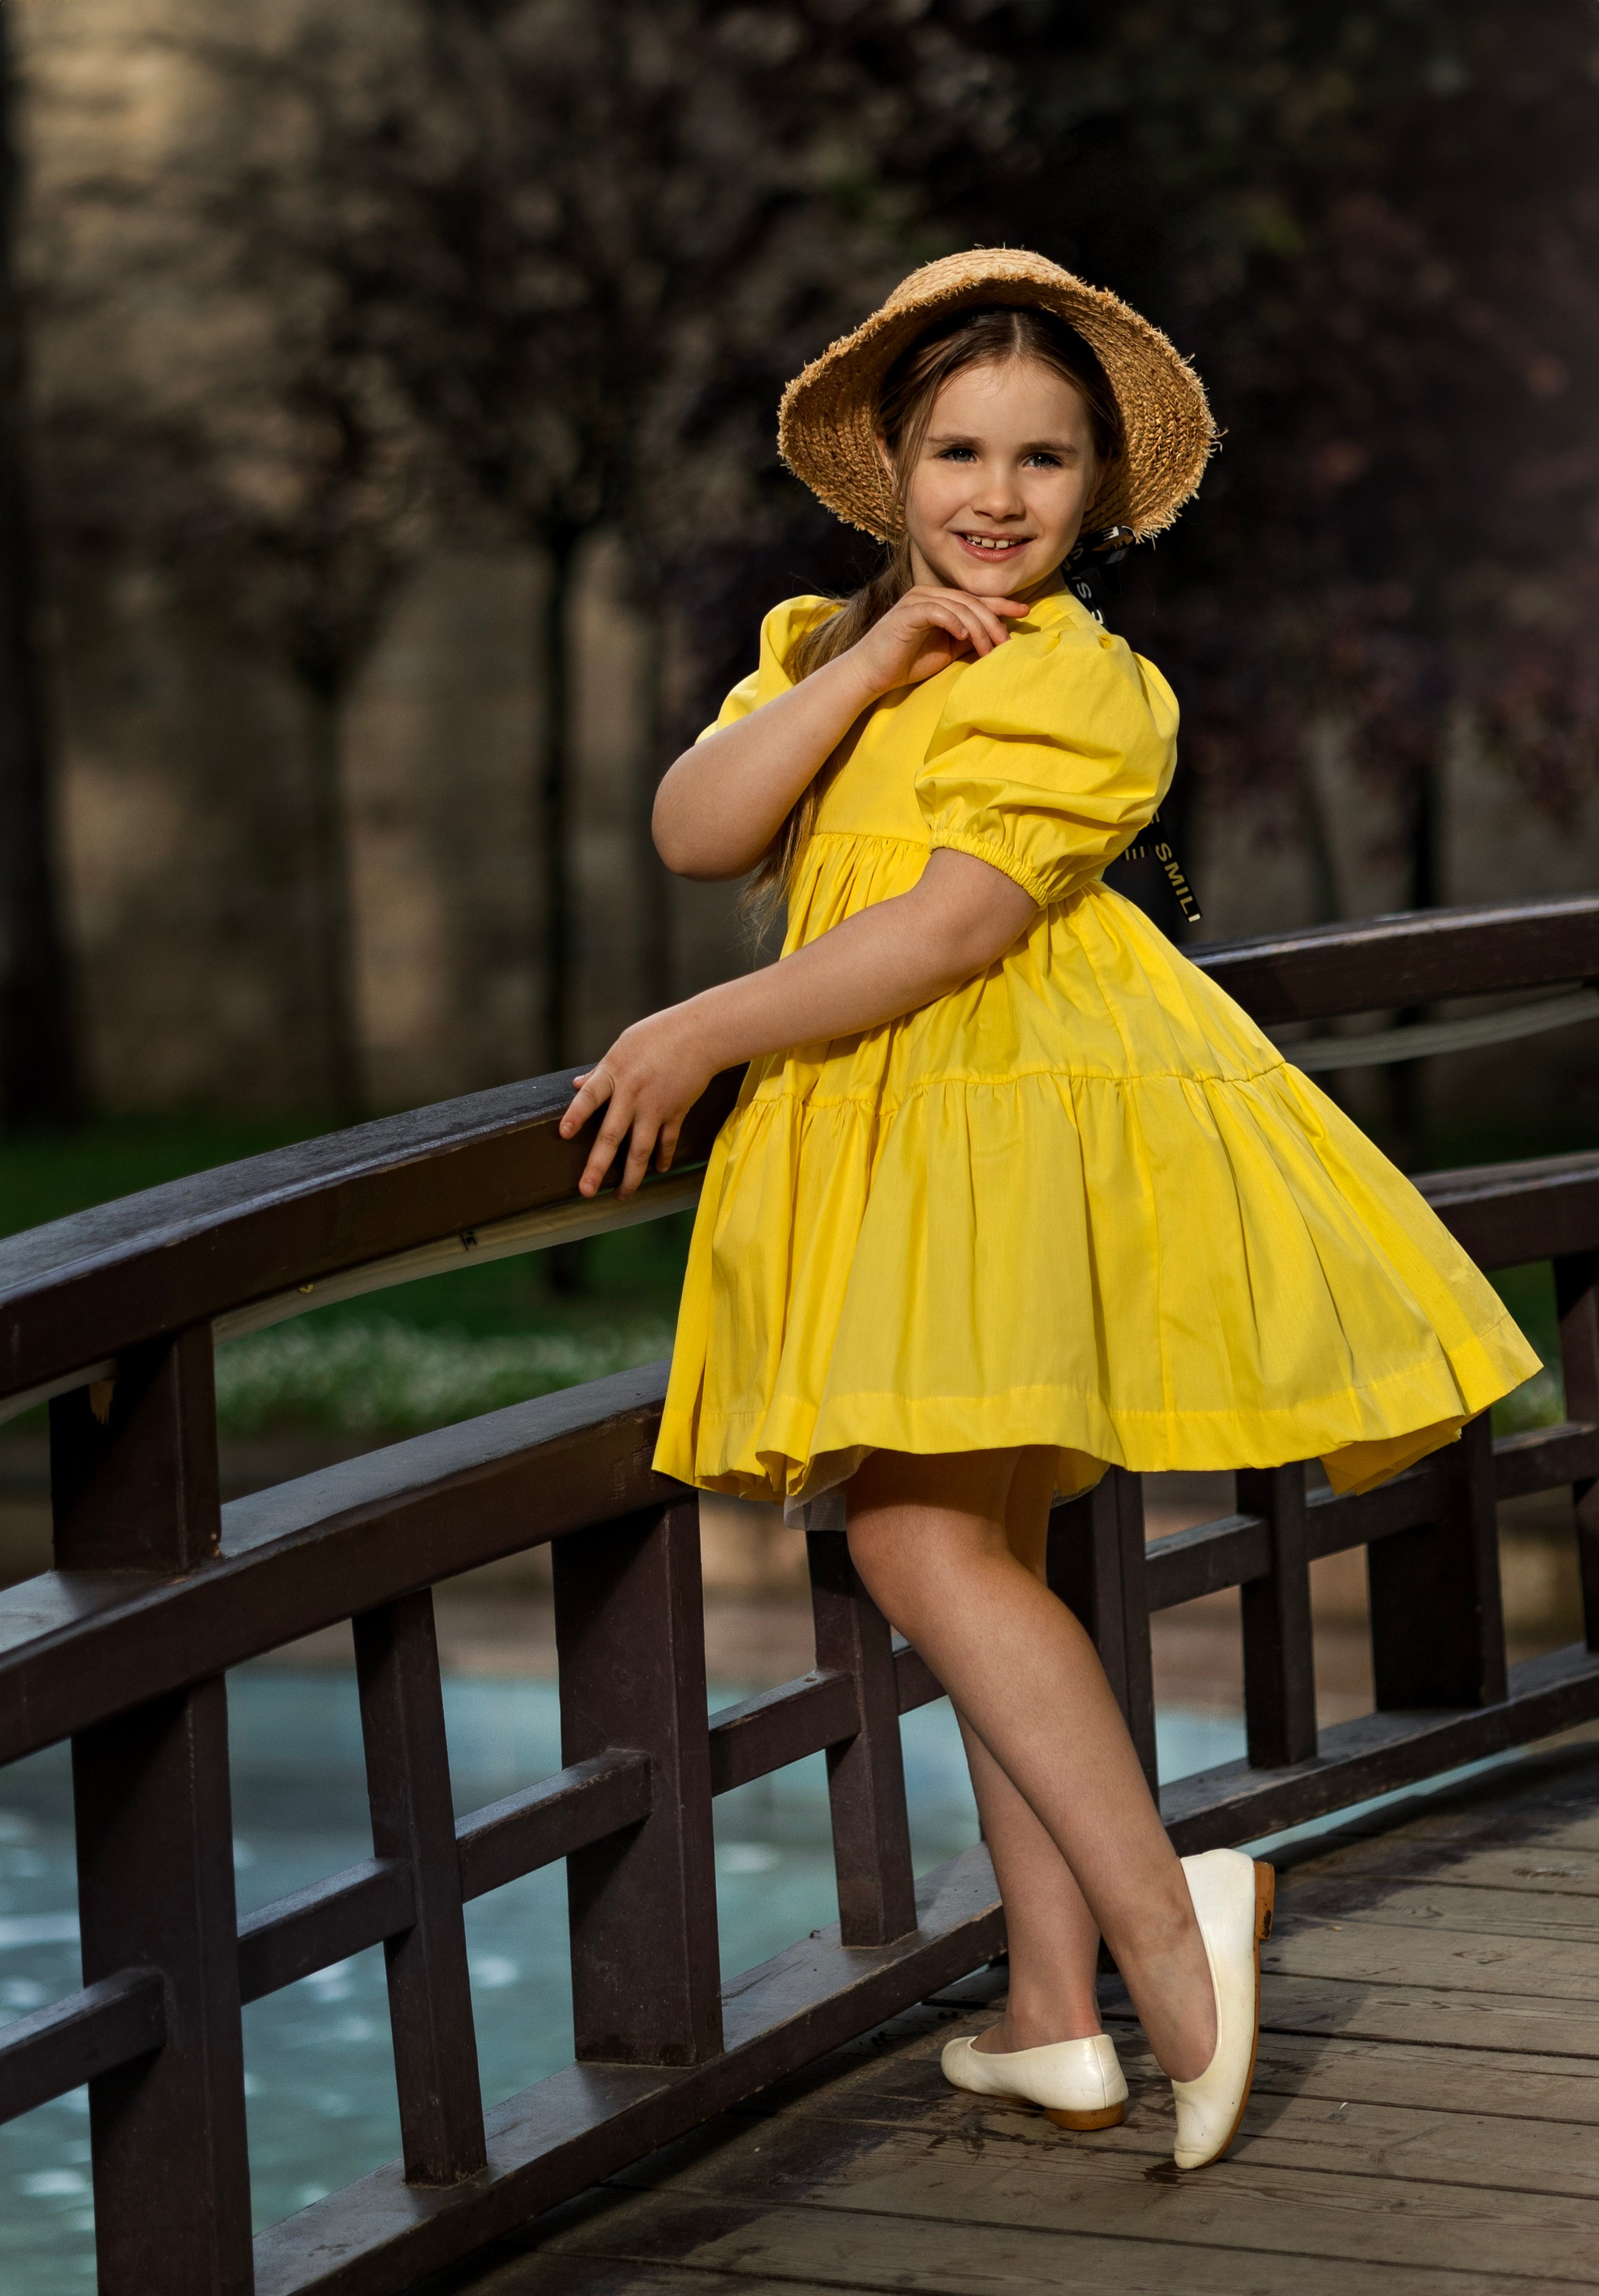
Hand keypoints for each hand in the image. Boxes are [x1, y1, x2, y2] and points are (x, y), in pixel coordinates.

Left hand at [557, 1006, 716, 1199]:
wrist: (701, 1034)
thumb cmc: (658, 1035)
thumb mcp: (622, 1046)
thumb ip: (599, 1071)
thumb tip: (576, 1086)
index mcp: (614, 1073)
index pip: (589, 1097)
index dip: (575, 1115)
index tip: (563, 1134)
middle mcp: (632, 1094)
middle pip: (612, 1135)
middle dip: (598, 1166)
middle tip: (585, 1190)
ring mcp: (656, 1106)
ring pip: (641, 1148)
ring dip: (631, 1176)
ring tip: (621, 1196)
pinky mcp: (676, 1112)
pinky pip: (667, 1141)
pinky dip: (662, 1157)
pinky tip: (658, 1171)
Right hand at [846, 583, 1026, 698]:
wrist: (871, 673)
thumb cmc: (906, 663)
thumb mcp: (946, 651)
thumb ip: (967, 640)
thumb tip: (996, 639)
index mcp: (939, 601)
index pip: (975, 599)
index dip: (1001, 605)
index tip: (1025, 612)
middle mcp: (929, 594)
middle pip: (972, 602)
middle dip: (993, 622)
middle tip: (1007, 643)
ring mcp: (918, 600)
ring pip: (959, 606)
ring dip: (978, 629)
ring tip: (988, 649)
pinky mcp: (908, 611)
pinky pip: (938, 611)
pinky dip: (954, 623)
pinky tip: (964, 638)